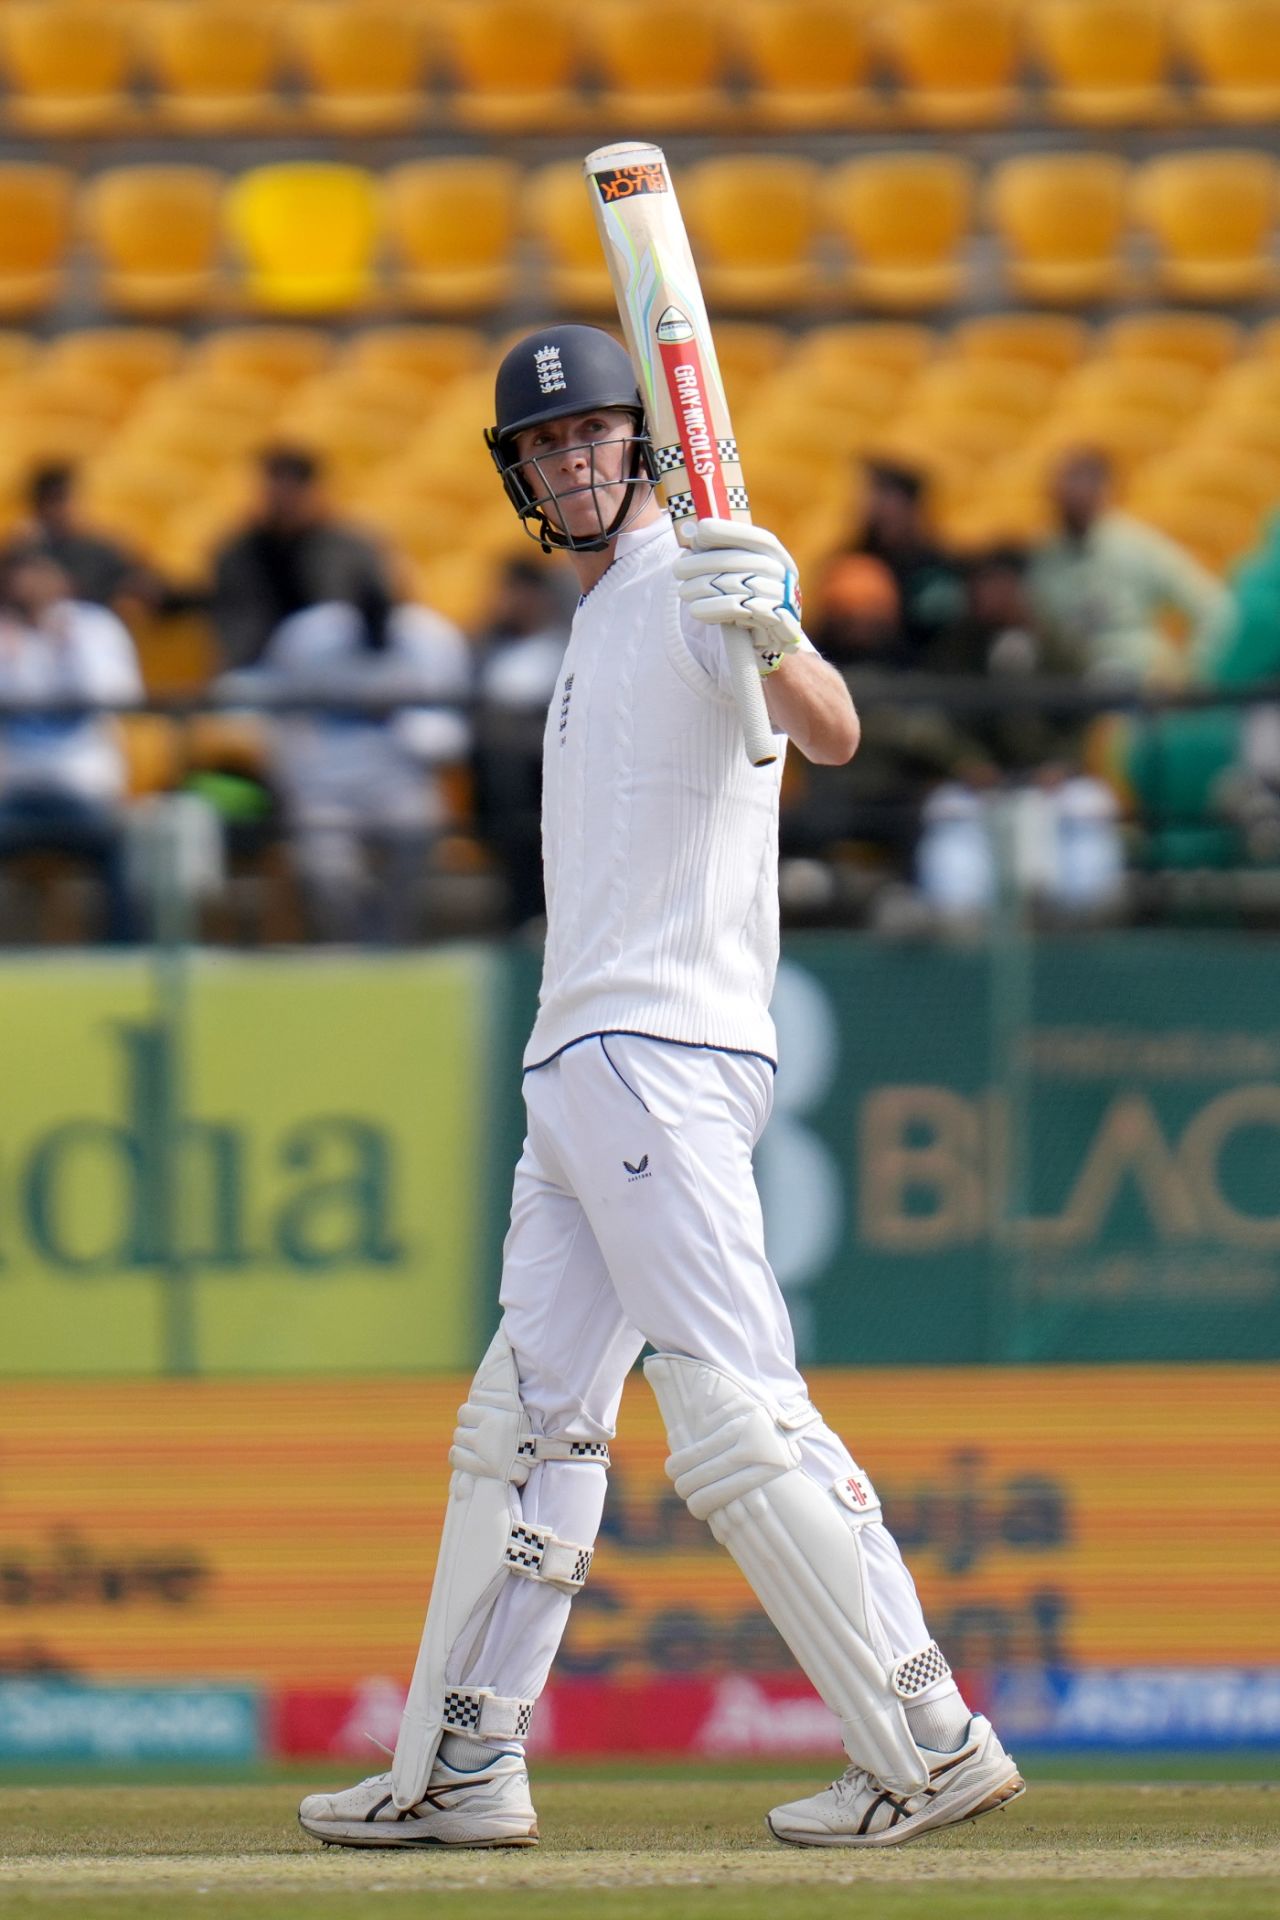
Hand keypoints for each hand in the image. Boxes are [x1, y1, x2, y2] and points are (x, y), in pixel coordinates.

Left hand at [673, 518, 804, 675]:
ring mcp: (785, 600)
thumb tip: (692, 537)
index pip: (760, 539)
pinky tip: (697, 609)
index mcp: (779, 559)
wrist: (772, 642)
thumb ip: (723, 557)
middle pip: (744, 562)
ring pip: (739, 587)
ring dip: (704, 588)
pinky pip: (741, 612)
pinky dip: (715, 609)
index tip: (701, 530)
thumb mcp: (742, 577)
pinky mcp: (778, 626)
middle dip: (705, 563)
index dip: (731, 532)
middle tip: (677, 569)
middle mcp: (786, 576)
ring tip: (683, 592)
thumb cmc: (749, 602)